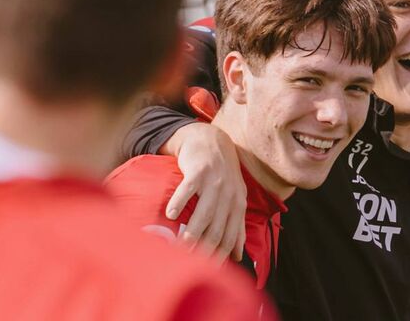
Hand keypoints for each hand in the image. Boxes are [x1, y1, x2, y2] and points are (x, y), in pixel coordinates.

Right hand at [161, 122, 246, 262]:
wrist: (211, 141)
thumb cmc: (222, 175)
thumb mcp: (235, 197)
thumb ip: (237, 225)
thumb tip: (238, 256)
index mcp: (238, 203)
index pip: (231, 235)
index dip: (220, 254)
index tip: (207, 269)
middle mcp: (229, 194)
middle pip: (217, 228)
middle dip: (205, 248)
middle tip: (189, 262)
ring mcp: (214, 182)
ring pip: (204, 213)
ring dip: (193, 231)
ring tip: (180, 246)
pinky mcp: (198, 171)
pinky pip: (188, 190)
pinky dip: (179, 203)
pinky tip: (171, 215)